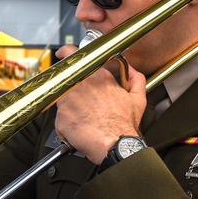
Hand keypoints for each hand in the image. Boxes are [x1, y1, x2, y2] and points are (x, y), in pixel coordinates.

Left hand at [54, 48, 146, 162]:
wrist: (115, 145)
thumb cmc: (123, 125)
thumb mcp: (138, 98)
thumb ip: (135, 78)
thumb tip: (131, 70)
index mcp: (98, 76)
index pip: (75, 55)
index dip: (67, 53)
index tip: (63, 54)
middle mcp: (81, 84)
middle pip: (65, 79)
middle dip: (68, 88)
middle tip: (77, 100)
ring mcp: (69, 99)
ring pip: (61, 99)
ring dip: (68, 108)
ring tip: (83, 119)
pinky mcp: (61, 115)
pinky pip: (59, 118)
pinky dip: (66, 125)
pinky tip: (79, 129)